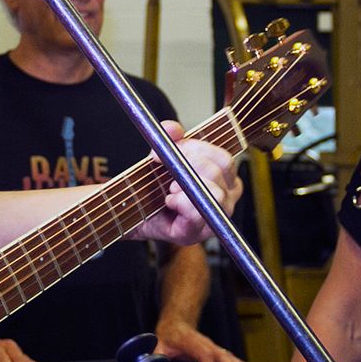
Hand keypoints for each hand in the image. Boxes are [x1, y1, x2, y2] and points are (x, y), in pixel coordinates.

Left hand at [129, 122, 240, 245]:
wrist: (134, 210)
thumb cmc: (157, 184)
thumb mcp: (164, 154)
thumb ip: (170, 137)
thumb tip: (172, 129)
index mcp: (224, 178)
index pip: (225, 159)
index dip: (199, 150)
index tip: (178, 148)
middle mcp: (226, 199)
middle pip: (219, 173)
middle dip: (190, 165)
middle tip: (171, 168)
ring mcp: (213, 218)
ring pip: (214, 194)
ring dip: (187, 185)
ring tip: (171, 188)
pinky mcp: (196, 233)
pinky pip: (197, 213)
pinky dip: (180, 202)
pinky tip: (169, 201)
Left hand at [154, 322, 246, 361]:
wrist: (177, 321)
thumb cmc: (167, 335)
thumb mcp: (157, 344)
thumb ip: (155, 355)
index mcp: (188, 340)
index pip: (200, 348)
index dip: (206, 357)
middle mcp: (204, 343)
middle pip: (219, 353)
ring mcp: (213, 348)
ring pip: (228, 357)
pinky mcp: (218, 353)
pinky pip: (230, 361)